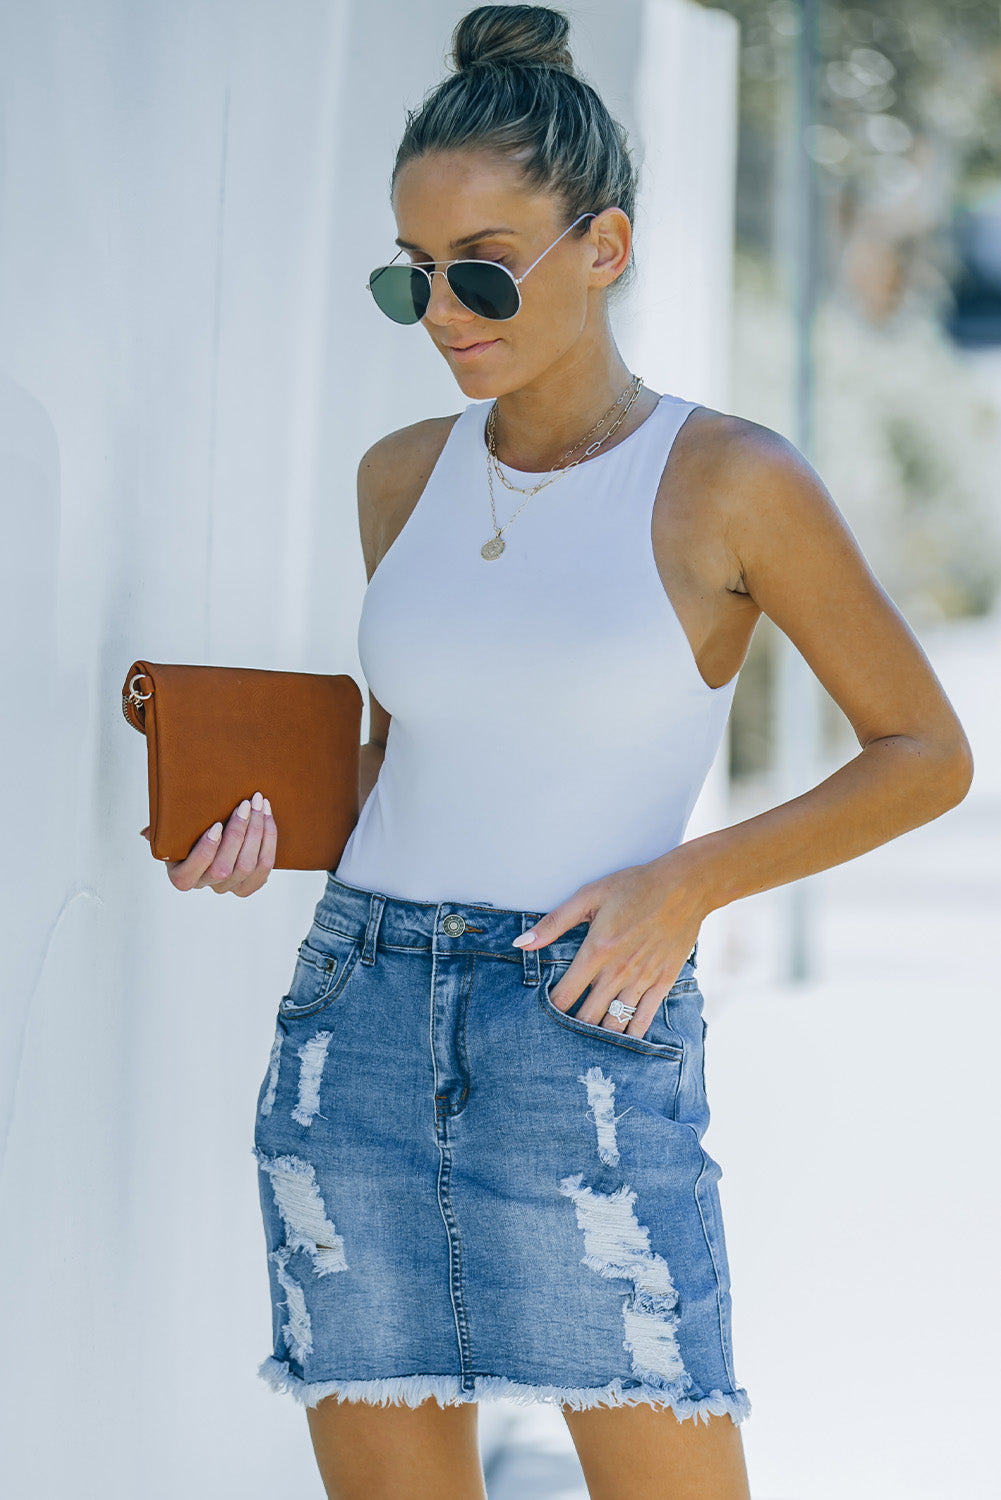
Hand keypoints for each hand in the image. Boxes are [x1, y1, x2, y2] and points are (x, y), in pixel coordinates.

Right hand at [140, 791, 276, 895]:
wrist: (213, 832)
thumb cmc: (187, 831)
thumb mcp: (170, 831)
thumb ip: (158, 831)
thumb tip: (146, 833)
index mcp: (182, 877)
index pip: (194, 871)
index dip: (207, 850)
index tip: (216, 824)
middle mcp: (207, 885)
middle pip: (226, 867)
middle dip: (239, 832)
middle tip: (247, 803)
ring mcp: (230, 886)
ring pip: (248, 866)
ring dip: (258, 832)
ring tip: (260, 804)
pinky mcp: (251, 882)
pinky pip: (264, 867)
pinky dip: (269, 841)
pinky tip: (267, 818)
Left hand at [512, 848, 706, 1040]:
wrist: (684, 887)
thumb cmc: (633, 887)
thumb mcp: (589, 896)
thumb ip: (553, 923)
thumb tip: (521, 943)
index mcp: (596, 951)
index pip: (565, 995)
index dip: (550, 1010)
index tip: (541, 1016)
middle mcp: (619, 971)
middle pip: (588, 1016)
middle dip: (572, 1029)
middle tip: (561, 1036)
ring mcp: (643, 979)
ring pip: (615, 1023)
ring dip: (599, 1036)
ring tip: (586, 1043)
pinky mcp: (664, 982)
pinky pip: (644, 1020)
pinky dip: (630, 1036)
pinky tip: (619, 1041)